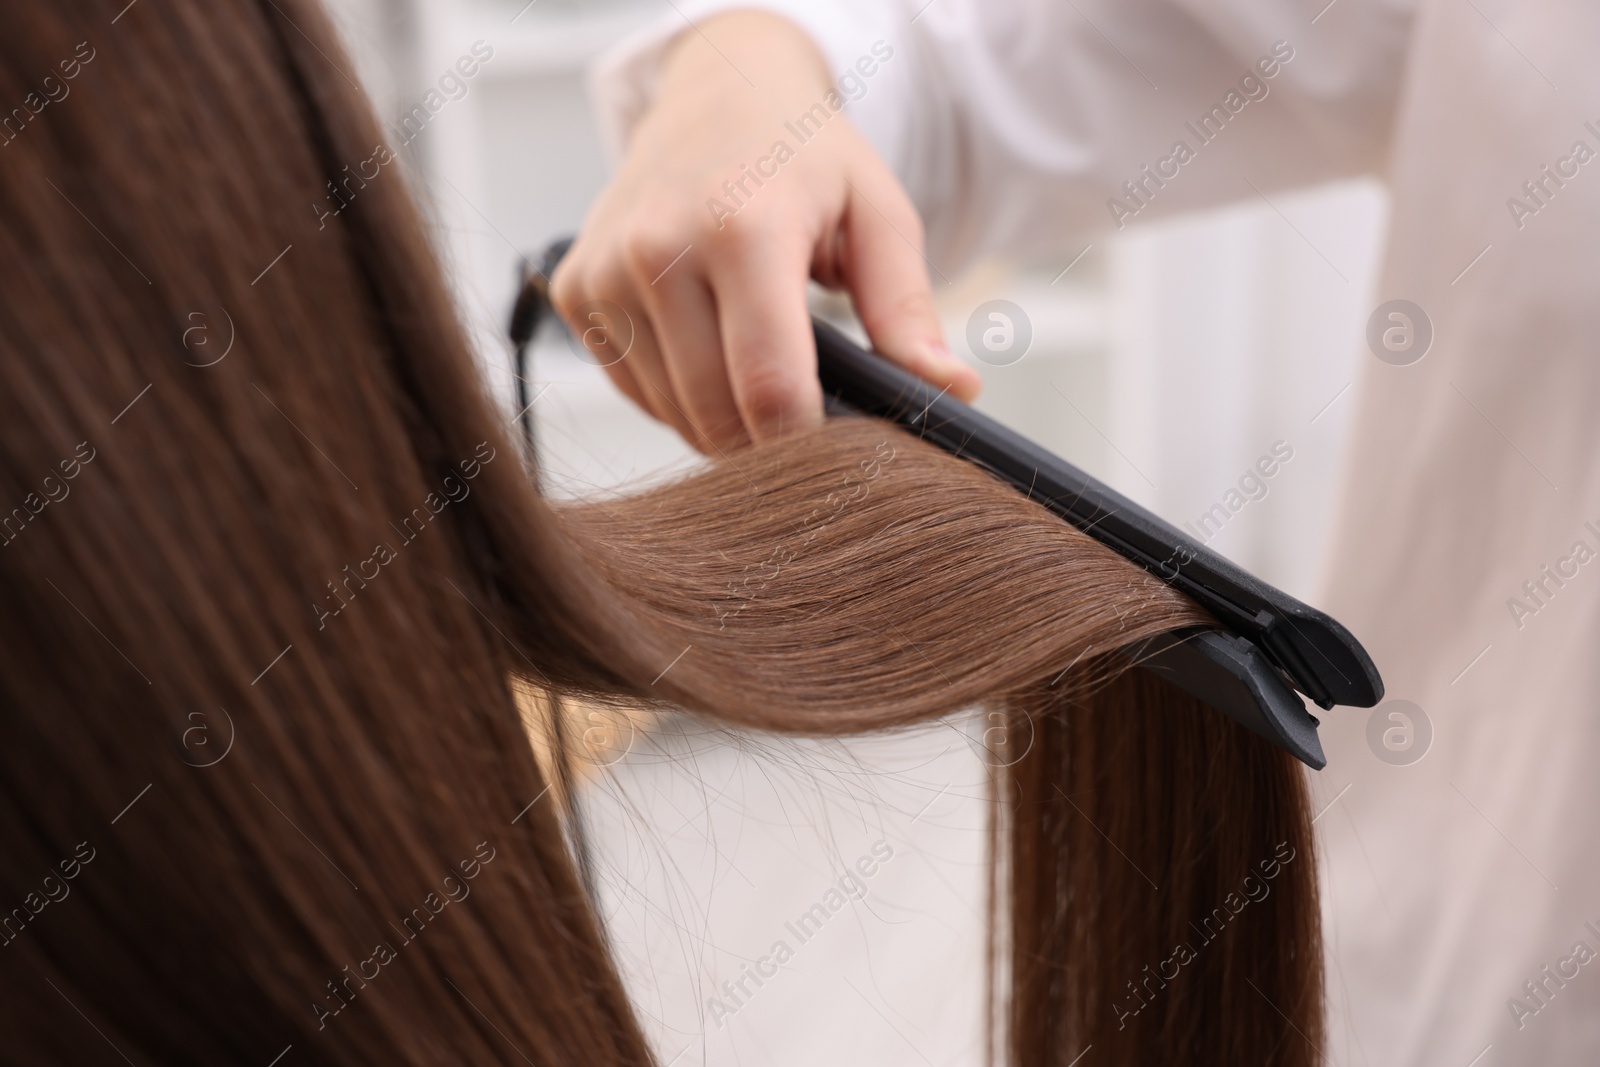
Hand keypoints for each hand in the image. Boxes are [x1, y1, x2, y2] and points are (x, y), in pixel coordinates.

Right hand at [551, 10, 979, 452]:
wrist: (717, 92)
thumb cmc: (805, 156)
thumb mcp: (878, 214)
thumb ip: (908, 312)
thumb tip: (953, 392)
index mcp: (742, 228)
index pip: (769, 388)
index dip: (809, 446)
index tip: (841, 457)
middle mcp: (658, 249)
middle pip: (717, 417)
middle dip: (770, 442)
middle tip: (812, 415)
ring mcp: (606, 271)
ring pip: (673, 416)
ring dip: (724, 421)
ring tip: (761, 363)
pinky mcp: (576, 290)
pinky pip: (635, 391)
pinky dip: (678, 395)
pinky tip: (711, 345)